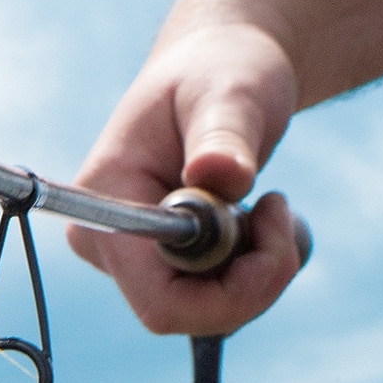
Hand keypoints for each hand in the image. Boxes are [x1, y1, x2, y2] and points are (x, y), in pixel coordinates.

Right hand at [68, 22, 303, 335]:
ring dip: (258, 272)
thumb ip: (224, 135)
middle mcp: (105, 242)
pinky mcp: (158, 266)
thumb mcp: (230, 92)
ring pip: (207, 312)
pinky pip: (214, 300)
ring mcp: (130, 258)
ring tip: (270, 205)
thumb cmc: (221, 70)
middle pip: (186, 314)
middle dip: (252, 279)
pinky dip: (253, 272)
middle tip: (279, 209)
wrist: (218, 69)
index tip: (272, 220)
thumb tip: (218, 173)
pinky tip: (258, 221)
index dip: (229, 293)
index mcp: (104, 204)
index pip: (160, 302)